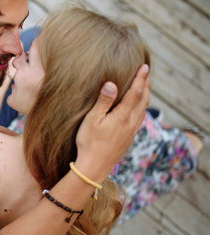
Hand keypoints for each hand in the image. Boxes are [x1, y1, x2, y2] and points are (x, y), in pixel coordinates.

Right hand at [75, 64, 149, 180]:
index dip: (140, 78)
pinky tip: (137, 108)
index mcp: (122, 116)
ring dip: (145, 96)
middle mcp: (130, 123)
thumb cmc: (89, 143)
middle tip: (145, 73)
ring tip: (144, 87)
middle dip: (145, 85)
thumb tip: (112, 84)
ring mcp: (131, 131)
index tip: (144, 67)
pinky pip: (139, 118)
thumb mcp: (92, 120)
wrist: (94, 167)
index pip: (135, 93)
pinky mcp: (129, 138)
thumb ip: (103, 102)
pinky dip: (141, 107)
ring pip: (143, 110)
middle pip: (143, 100)